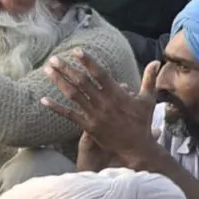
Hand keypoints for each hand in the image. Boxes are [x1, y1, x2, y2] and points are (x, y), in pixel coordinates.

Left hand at [42, 50, 158, 166]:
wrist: (136, 148)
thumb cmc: (142, 123)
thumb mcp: (147, 100)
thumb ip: (149, 79)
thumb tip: (156, 61)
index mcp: (117, 94)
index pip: (100, 74)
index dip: (88, 62)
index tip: (76, 51)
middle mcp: (104, 103)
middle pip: (82, 82)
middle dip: (67, 69)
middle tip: (54, 58)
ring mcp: (95, 115)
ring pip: (74, 95)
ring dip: (59, 82)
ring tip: (47, 70)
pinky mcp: (88, 127)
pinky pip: (69, 116)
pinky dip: (56, 108)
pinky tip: (43, 100)